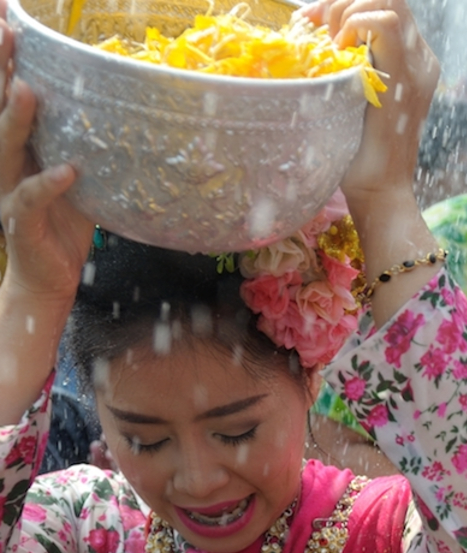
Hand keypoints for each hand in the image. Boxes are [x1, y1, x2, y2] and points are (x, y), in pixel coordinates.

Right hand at [0, 23, 92, 303]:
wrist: (50, 277)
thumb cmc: (65, 221)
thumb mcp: (77, 172)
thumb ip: (84, 140)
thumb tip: (120, 104)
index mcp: (18, 144)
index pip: (6, 89)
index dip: (3, 53)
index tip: (4, 11)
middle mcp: (4, 160)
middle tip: (5, 30)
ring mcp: (6, 189)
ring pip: (3, 148)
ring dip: (13, 118)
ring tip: (26, 90)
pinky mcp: (20, 221)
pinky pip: (30, 199)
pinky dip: (47, 185)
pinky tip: (67, 172)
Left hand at [296, 0, 438, 222]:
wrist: (379, 188)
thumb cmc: (357, 150)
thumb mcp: (350, 95)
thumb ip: (345, 65)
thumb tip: (310, 37)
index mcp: (411, 60)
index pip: (384, 4)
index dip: (344, 2)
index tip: (310, 21)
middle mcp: (421, 58)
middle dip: (342, 2)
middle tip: (313, 27)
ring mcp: (418, 66)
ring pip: (388, 1)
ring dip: (347, 10)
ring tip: (328, 41)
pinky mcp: (406, 78)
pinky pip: (386, 23)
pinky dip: (355, 22)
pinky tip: (337, 47)